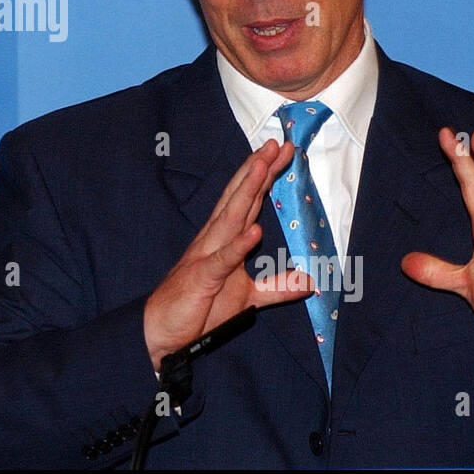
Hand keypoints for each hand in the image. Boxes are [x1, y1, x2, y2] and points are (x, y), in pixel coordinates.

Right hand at [144, 139, 314, 370]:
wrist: (162, 329)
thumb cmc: (199, 306)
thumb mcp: (248, 297)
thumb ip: (278, 287)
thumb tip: (311, 282)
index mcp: (223, 239)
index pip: (247, 200)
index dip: (264, 175)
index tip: (284, 151)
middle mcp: (214, 239)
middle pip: (240, 198)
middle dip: (258, 170)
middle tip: (278, 143)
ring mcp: (207, 255)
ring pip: (231, 217)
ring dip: (248, 191)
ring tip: (264, 167)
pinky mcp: (203, 278)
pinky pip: (223, 260)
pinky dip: (238, 245)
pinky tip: (255, 231)